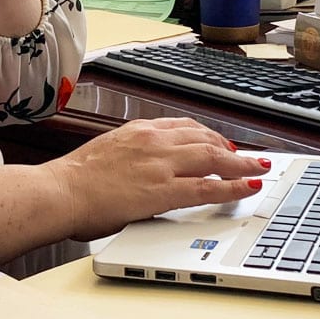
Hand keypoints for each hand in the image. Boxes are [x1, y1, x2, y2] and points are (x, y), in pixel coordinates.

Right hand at [49, 119, 272, 240]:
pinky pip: (207, 186)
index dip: (208, 136)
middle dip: (231, 149)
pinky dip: (232, 186)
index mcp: (138, 131)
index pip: (184, 127)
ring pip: (213, 158)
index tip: (221, 144)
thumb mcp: (106, 154)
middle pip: (204, 139)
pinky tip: (247, 187)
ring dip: (241, 164)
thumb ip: (130, 157)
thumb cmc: (73, 180)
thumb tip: (139, 171)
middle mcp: (153, 141)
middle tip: (249, 158)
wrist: (60, 191)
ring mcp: (160, 164)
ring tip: (259, 169)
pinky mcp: (163, 189)